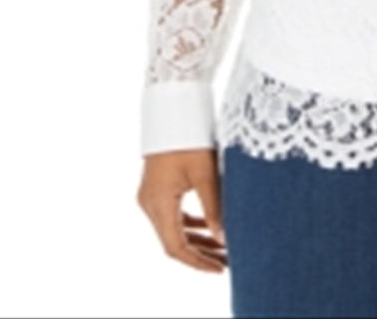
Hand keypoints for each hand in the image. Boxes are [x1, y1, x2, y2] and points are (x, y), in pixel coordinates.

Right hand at [136, 147, 227, 272]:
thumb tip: (223, 238)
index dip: (198, 261)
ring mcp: (151, 196)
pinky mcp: (158, 188)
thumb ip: (214, 207)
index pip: (175, 247)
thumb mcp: (206, 173)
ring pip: (173, 229)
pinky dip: (190, 224)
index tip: (220, 268)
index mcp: (158, 203)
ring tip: (223, 248)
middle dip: (200, 253)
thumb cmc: (190, 136)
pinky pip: (173, 214)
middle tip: (227, 261)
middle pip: (173, 240)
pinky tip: (209, 227)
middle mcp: (149, 203)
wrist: (174, 107)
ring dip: (197, 239)